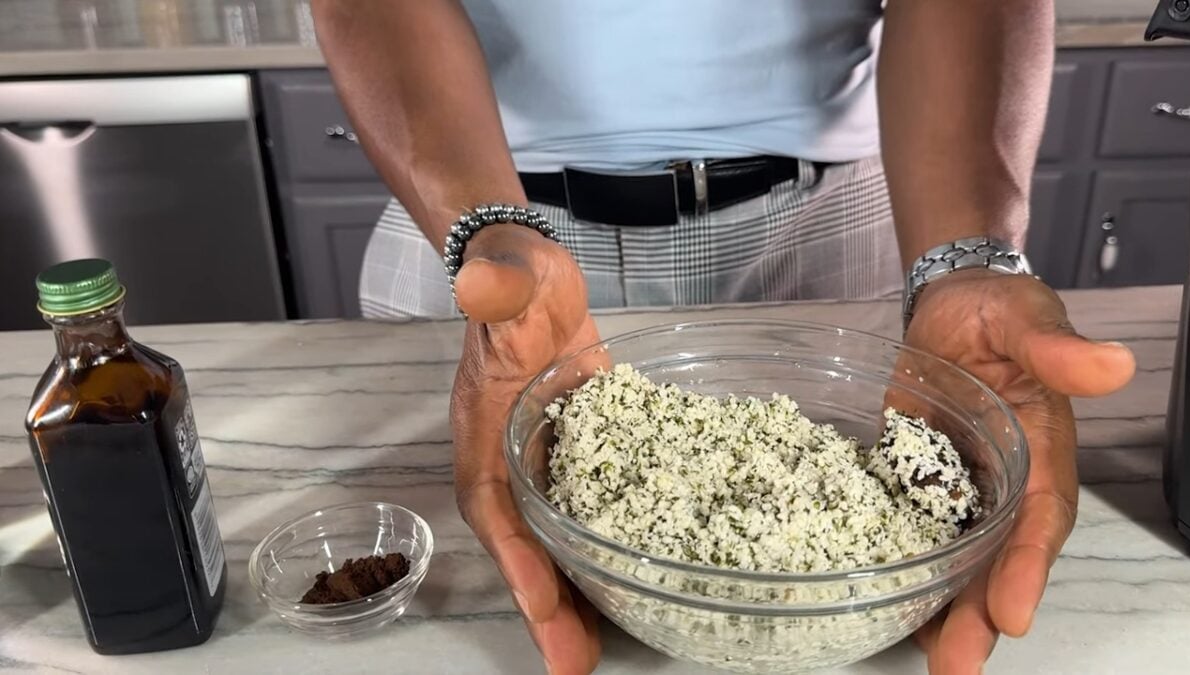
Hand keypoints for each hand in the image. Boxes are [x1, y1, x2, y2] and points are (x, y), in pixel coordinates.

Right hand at [450, 223, 601, 674]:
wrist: (527, 273)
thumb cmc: (511, 281)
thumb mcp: (505, 284)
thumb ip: (496, 292)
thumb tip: (484, 287)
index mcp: (485, 438)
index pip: (496, 513)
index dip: (519, 566)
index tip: (544, 613)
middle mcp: (509, 464)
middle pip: (523, 548)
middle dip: (547, 607)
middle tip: (574, 664)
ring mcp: (543, 464)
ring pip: (553, 542)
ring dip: (571, 593)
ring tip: (595, 647)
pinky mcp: (579, 453)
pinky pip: (585, 513)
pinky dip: (598, 549)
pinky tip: (628, 574)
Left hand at [903, 269, 1134, 674]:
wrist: (948, 306)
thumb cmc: (996, 313)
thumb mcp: (1024, 319)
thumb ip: (1055, 349)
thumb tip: (1111, 364)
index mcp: (1041, 453)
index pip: (1041, 519)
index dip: (1027, 567)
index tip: (1012, 613)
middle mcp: (1005, 485)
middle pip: (999, 560)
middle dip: (982, 616)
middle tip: (958, 667)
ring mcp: (959, 489)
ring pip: (959, 561)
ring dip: (946, 612)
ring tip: (931, 662)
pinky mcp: (917, 483)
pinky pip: (915, 535)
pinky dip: (909, 574)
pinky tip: (892, 614)